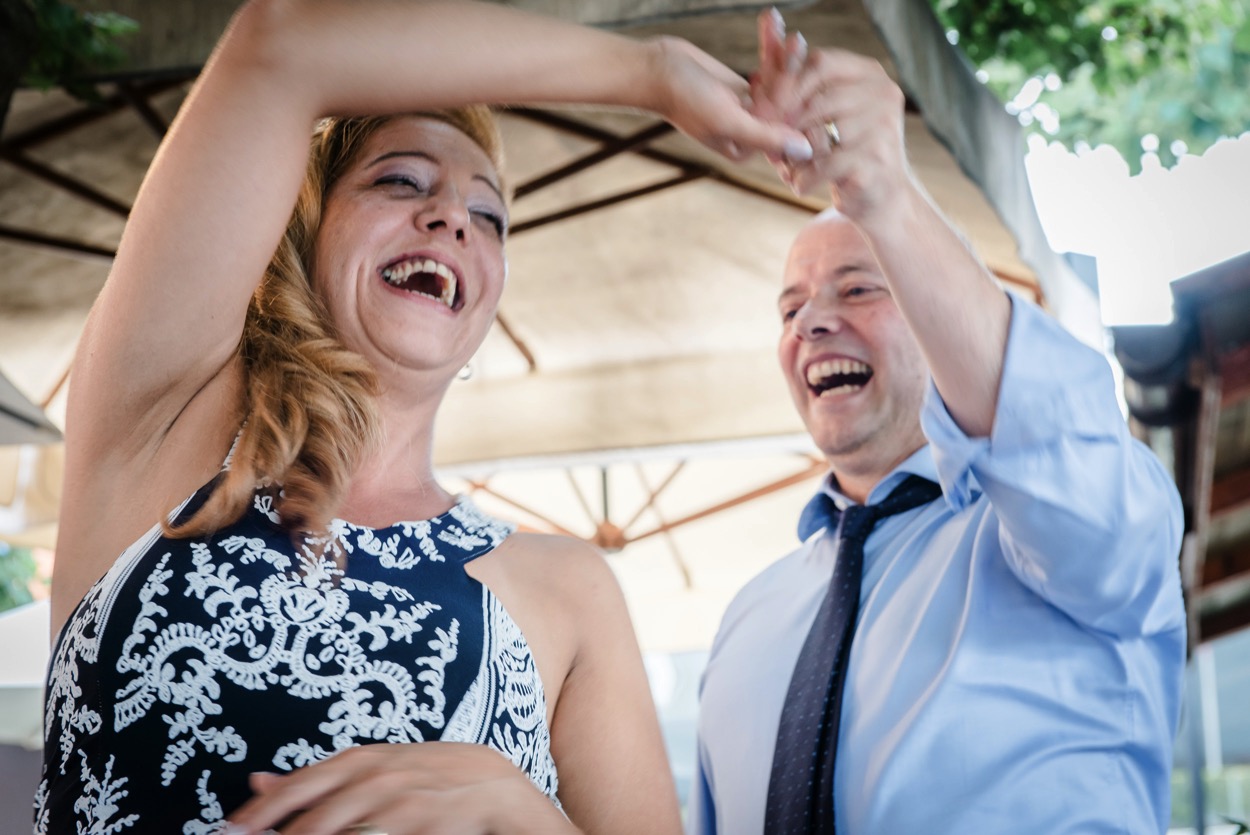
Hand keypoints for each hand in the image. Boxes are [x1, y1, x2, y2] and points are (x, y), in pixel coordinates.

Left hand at [225, 742, 573, 834]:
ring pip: (344, 824)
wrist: (502, 788)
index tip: (228, 830)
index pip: (304, 783)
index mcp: (364, 760)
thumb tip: (257, 780)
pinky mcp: (430, 819)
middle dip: (275, 828)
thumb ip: (322, 778)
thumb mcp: (378, 771)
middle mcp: (381, 774)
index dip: (264, 810)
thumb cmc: (434, 780)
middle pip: (317, 806)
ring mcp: (406, 796)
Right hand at [648, 35, 811, 163]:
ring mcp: (748, 107)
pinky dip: (769, 44)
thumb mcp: (728, 120)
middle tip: (796, 41)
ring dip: (779, 50)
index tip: (800, 68)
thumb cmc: (683, 99)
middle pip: (784, 97)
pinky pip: (766, 65)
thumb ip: (766, 136)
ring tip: (776, 22)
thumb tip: (805, 153)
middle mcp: (751, 132)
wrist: (654, 70)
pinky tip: (770, 21)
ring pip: (778, 78)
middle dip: (788, 67)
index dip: (793, 94)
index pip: (783, 122)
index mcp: (748, 148)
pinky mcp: (743, 85)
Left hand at [750, 10, 915, 222]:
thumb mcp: (818, 111)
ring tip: (783, 166)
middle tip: (763, 140)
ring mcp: (883, 126)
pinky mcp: (876, 160)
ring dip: (792, 152)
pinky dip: (804, 178)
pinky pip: (823, 165)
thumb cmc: (842, 151)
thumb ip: (795, 76)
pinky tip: (798, 186)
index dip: (785, 83)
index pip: (819, 62)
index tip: (760, 108)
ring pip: (817, 131)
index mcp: (869, 73)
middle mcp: (883, 93)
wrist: (880, 197)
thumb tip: (767, 22)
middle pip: (816, 96)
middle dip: (782, 120)